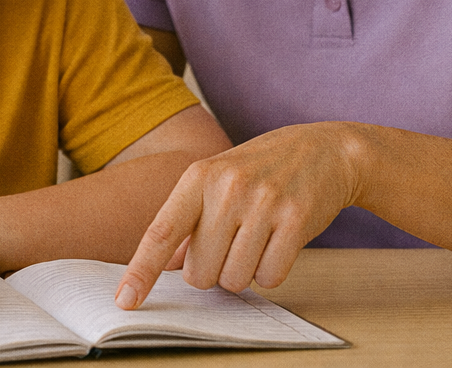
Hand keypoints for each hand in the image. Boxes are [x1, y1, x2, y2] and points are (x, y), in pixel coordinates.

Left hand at [115, 122, 361, 309]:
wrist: (325, 150)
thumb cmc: (262, 169)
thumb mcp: (217, 180)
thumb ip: (189, 220)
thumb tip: (166, 264)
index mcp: (198, 176)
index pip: (161, 232)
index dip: (141, 271)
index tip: (126, 300)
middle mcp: (227, 188)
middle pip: (199, 273)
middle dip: (213, 270)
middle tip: (233, 241)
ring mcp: (263, 202)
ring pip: (234, 281)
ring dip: (244, 272)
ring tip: (257, 238)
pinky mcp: (295, 219)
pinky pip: (269, 278)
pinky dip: (271, 271)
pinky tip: (278, 242)